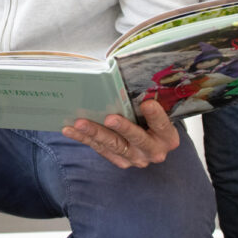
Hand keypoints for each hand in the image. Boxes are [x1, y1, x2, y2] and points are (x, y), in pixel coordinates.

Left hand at [62, 99, 179, 168]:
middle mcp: (154, 151)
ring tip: (79, 123)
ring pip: (114, 145)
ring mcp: (136, 158)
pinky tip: (69, 129)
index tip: (147, 104)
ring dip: (95, 133)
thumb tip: (128, 76)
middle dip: (123, 128)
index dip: (155, 116)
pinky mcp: (120, 161)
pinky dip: (84, 138)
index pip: (162, 125)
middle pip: (137, 139)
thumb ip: (148, 99)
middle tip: (109, 118)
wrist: (153, 140)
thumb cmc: (153, 118)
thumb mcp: (158, 110)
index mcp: (168, 137)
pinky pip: (100, 149)